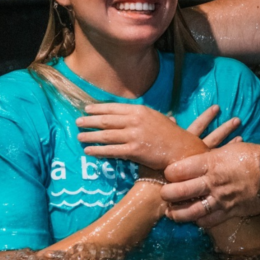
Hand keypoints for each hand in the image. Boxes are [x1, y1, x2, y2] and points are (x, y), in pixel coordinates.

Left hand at [76, 104, 240, 169]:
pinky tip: (89, 151)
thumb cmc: (171, 135)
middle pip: (106, 120)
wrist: (182, 150)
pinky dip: (98, 150)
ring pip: (106, 135)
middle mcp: (135, 121)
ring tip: (79, 137)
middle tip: (78, 122)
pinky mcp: (134, 151)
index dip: (98, 109)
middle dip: (90, 121)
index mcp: (140, 110)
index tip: (87, 109)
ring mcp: (134, 135)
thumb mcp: (156, 118)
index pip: (114, 108)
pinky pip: (112, 150)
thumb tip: (127, 115)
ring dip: (90, 136)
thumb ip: (140, 116)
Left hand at [162, 142, 259, 227]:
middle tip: (163, 194)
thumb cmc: (252, 156)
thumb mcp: (227, 150)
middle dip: (167, 194)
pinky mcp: (230, 211)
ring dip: (178, 213)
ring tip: (170, 213)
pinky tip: (195, 220)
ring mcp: (221, 199)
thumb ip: (210, 157)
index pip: (179, 170)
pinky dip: (199, 222)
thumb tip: (197, 161)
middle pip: (180, 191)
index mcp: (210, 163)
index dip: (169, 173)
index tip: (167, 174)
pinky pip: (210, 220)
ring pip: (191, 211)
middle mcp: (212, 182)